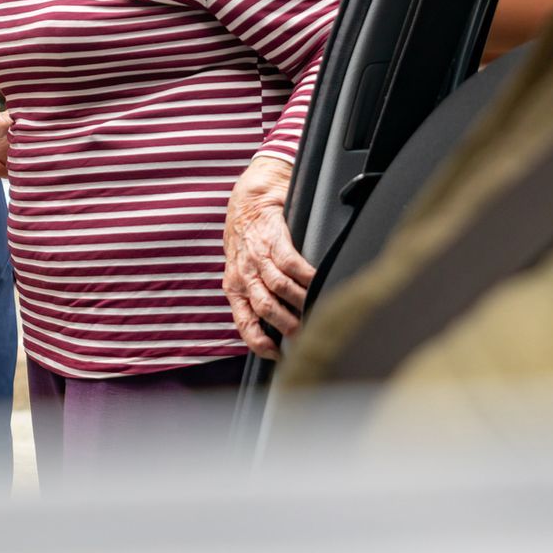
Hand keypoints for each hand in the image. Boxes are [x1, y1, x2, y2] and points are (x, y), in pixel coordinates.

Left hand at [223, 155, 314, 358]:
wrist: (250, 196)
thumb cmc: (249, 235)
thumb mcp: (241, 268)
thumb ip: (254, 292)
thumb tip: (279, 322)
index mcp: (234, 286)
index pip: (244, 322)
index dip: (259, 343)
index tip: (276, 355)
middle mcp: (243, 274)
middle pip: (265, 309)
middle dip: (286, 326)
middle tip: (304, 334)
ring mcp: (258, 257)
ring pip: (279, 289)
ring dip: (299, 304)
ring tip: (314, 311)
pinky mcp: (275, 239)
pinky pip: (292, 264)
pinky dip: (308, 277)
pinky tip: (319, 283)